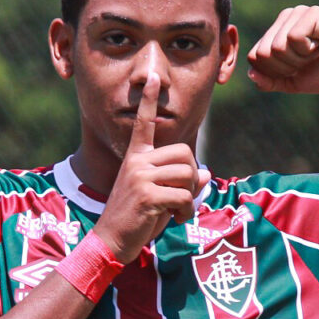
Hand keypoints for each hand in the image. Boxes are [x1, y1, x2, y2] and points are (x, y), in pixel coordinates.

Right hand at [92, 72, 207, 262]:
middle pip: (185, 153)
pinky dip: (186, 211)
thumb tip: (207, 173)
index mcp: (136, 157)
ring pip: (187, 174)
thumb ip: (181, 182)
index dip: (150, 100)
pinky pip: (183, 196)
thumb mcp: (159, 196)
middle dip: (192, 177)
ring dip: (190, 197)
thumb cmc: (136, 219)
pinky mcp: (147, 195)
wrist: (111, 240)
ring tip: (177, 212)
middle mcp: (137, 162)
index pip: (144, 123)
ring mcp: (140, 177)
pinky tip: (175, 220)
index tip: (153, 78)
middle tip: (183, 197)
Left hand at [246, 5, 318, 94]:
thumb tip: (251, 74)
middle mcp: (284, 18)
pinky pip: (293, 37)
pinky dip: (307, 50)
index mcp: (275, 32)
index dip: (274, 73)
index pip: (254, 57)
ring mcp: (298, 13)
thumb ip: (270, 81)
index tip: (296, 70)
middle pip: (263, 53)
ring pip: (277, 46)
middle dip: (286, 67)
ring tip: (315, 53)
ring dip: (298, 60)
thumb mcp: (292, 83)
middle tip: (307, 62)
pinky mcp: (312, 13)